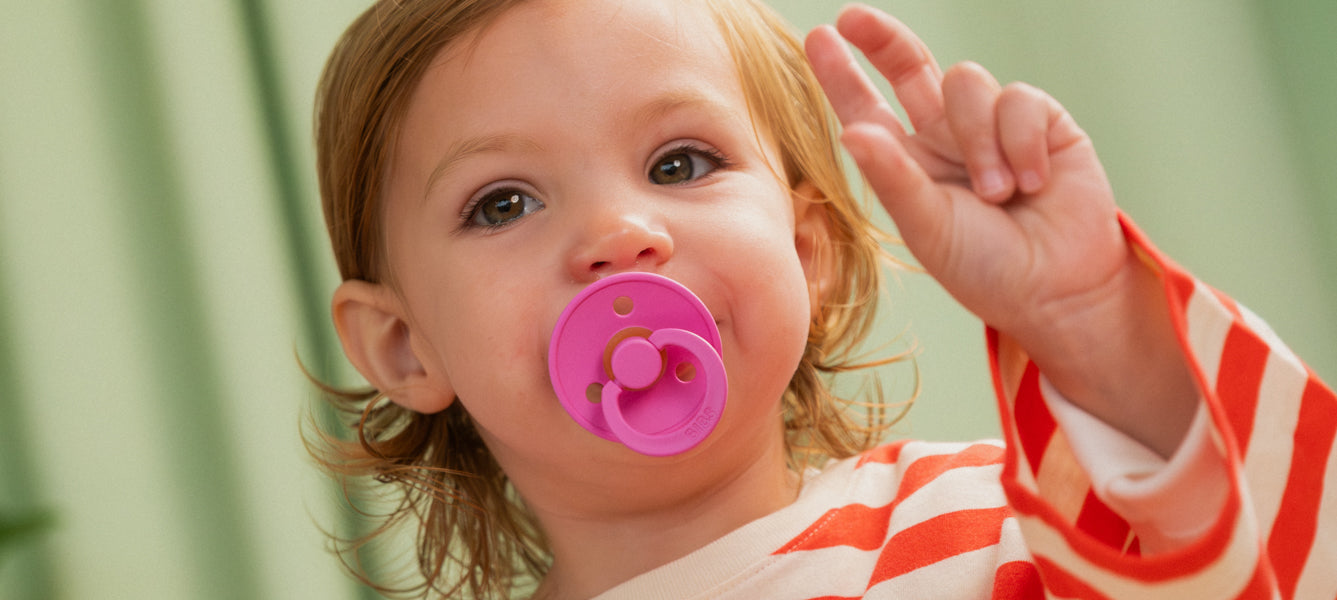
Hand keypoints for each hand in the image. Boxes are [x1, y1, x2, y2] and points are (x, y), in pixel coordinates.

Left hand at [806, 4, 1197, 455]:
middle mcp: (945, 137)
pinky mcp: (1043, 122)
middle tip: (853, 18)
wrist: (1059, 289)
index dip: (842, 75)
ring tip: (997, 194)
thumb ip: (892, 178)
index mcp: (907, 163)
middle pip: (910, 66)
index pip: (867, 108)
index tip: (816, 37)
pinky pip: (1018, 99)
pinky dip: (1022, 142)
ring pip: (966, 83)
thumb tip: (850, 132)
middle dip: (882, 39)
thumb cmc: (986, 269)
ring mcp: (992, 126)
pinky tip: (1034, 182)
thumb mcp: (928, 228)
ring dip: (978, 140)